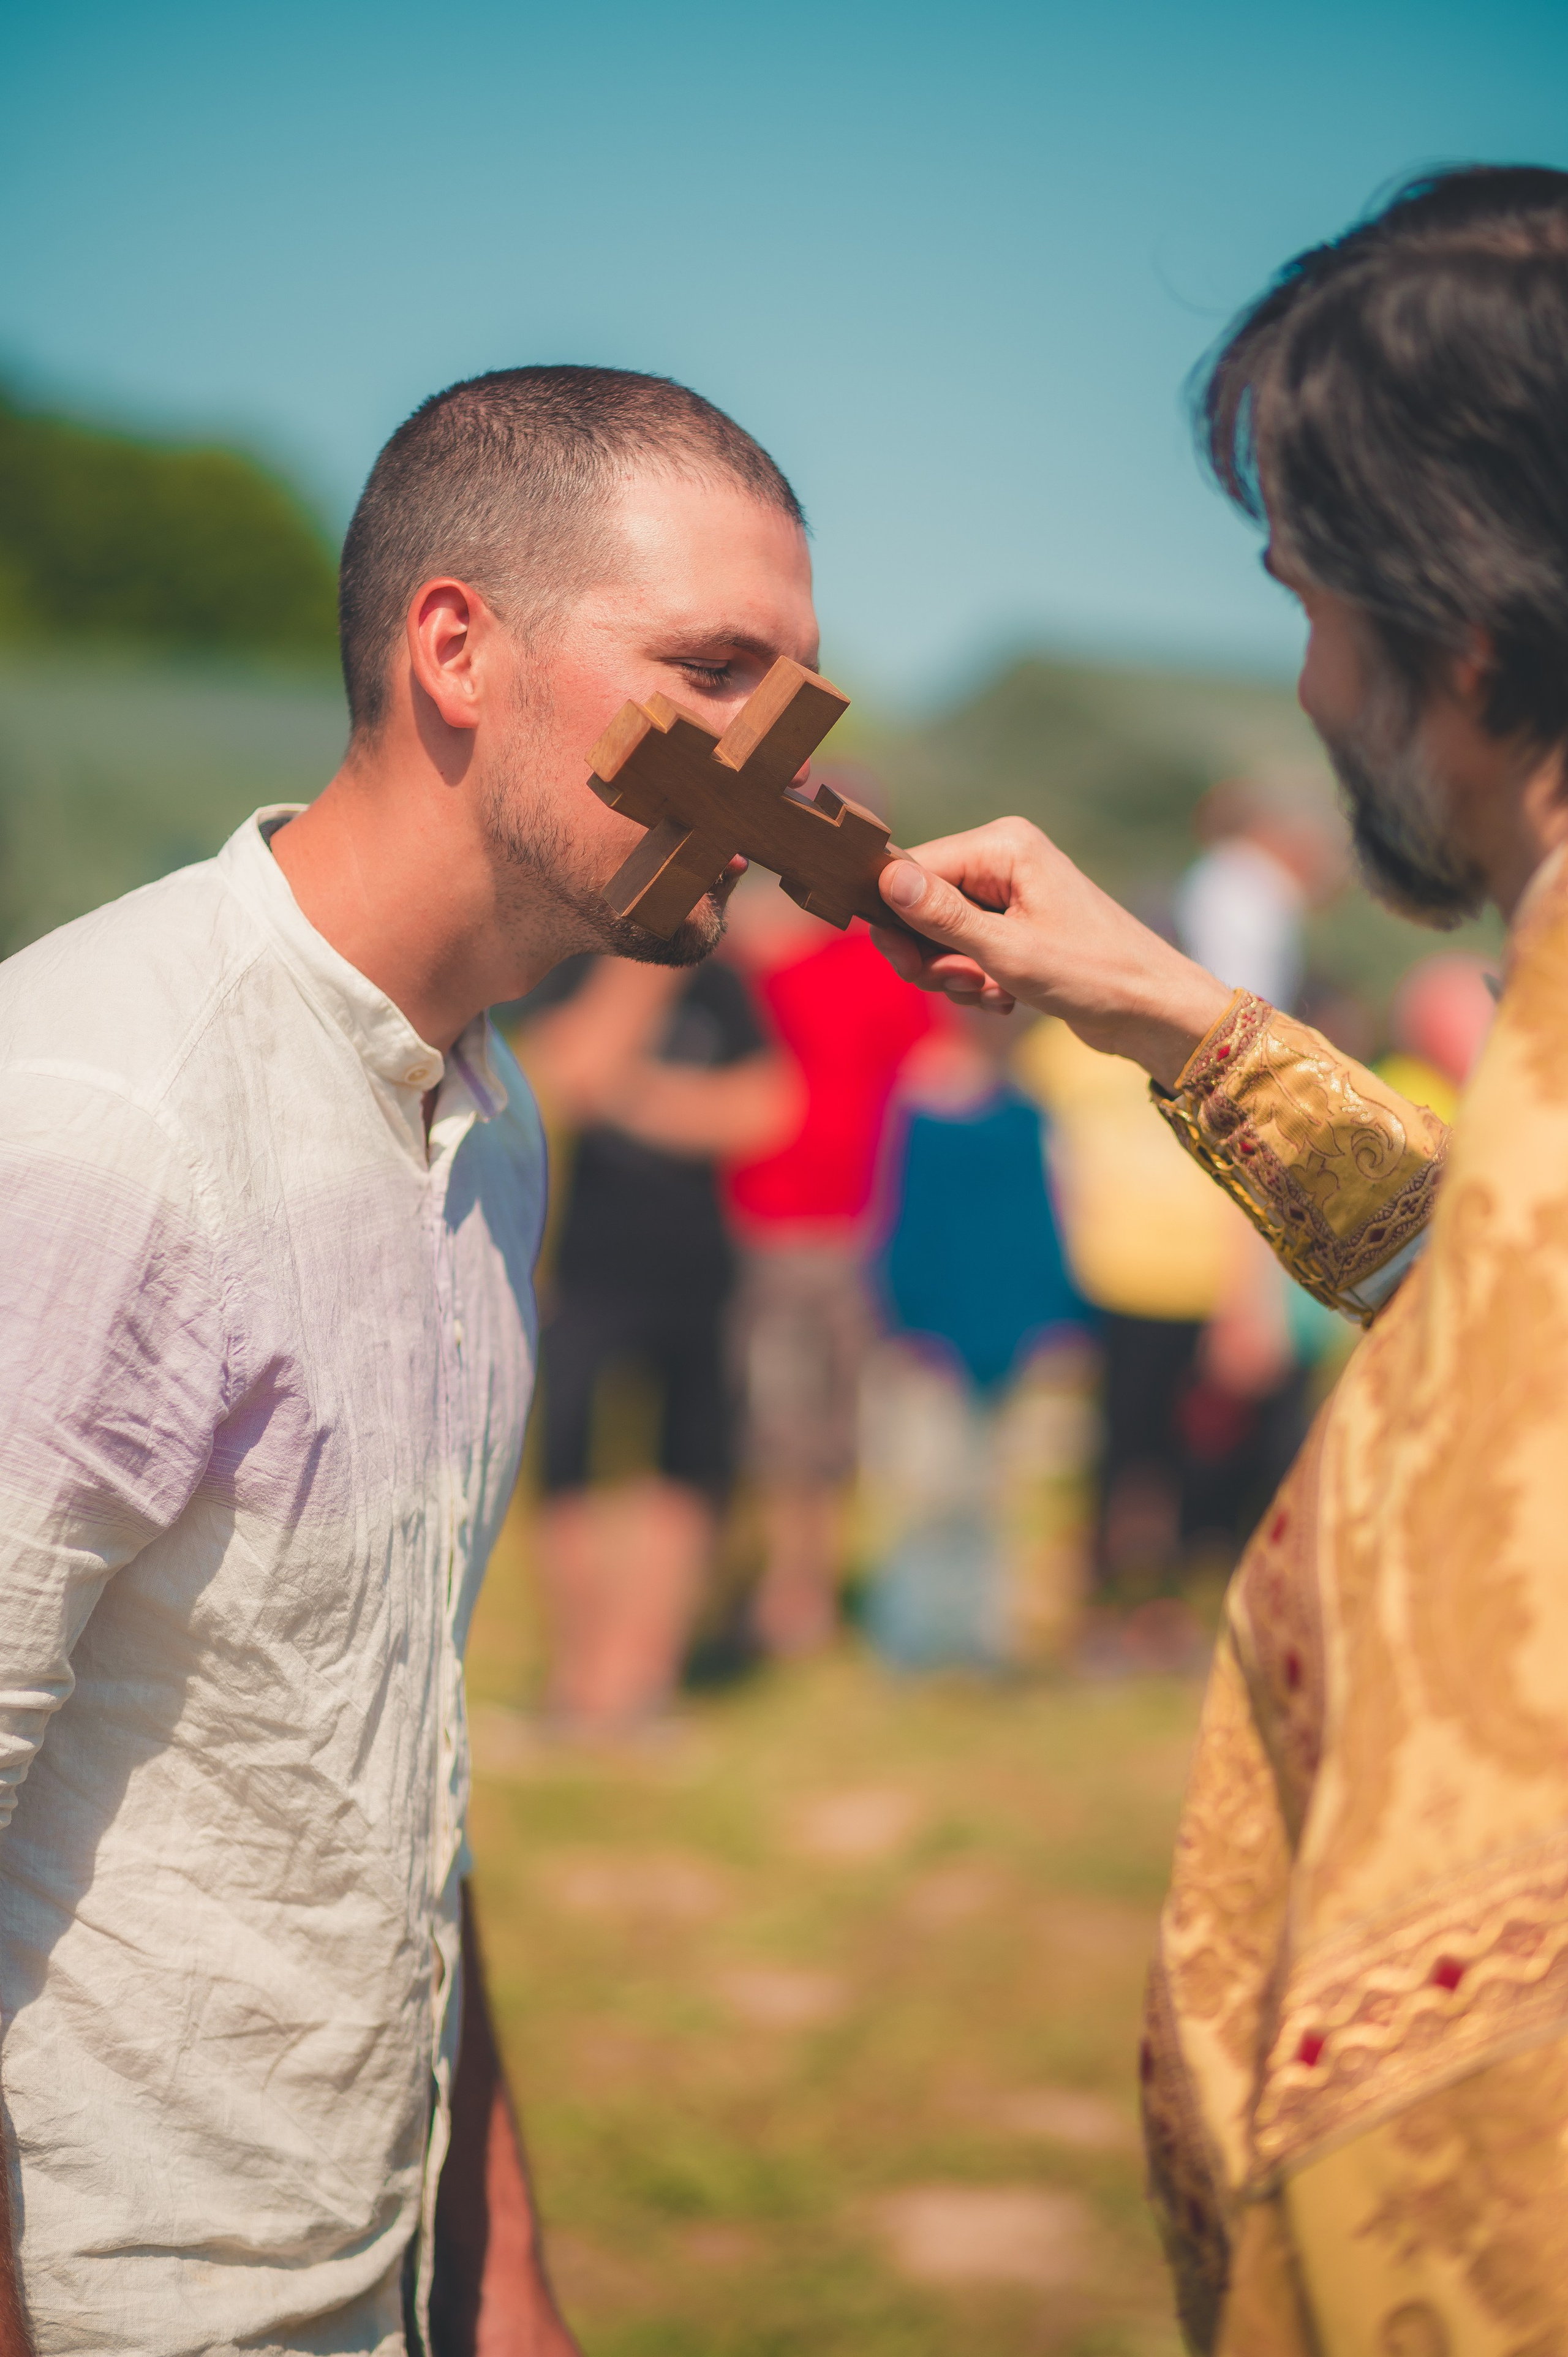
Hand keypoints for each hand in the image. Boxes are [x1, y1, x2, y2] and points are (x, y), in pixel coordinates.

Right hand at [872, 817, 1232, 1088]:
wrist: (1151, 1010)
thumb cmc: (1092, 974)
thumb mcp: (1006, 950)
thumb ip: (942, 915)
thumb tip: (886, 878)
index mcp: (1003, 845)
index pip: (915, 868)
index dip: (897, 917)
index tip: (904, 963)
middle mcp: (1005, 859)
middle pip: (923, 903)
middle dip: (931, 954)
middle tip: (958, 985)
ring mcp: (1012, 893)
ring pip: (941, 935)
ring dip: (955, 975)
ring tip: (990, 993)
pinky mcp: (1017, 926)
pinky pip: (966, 952)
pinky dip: (976, 981)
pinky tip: (1005, 999)